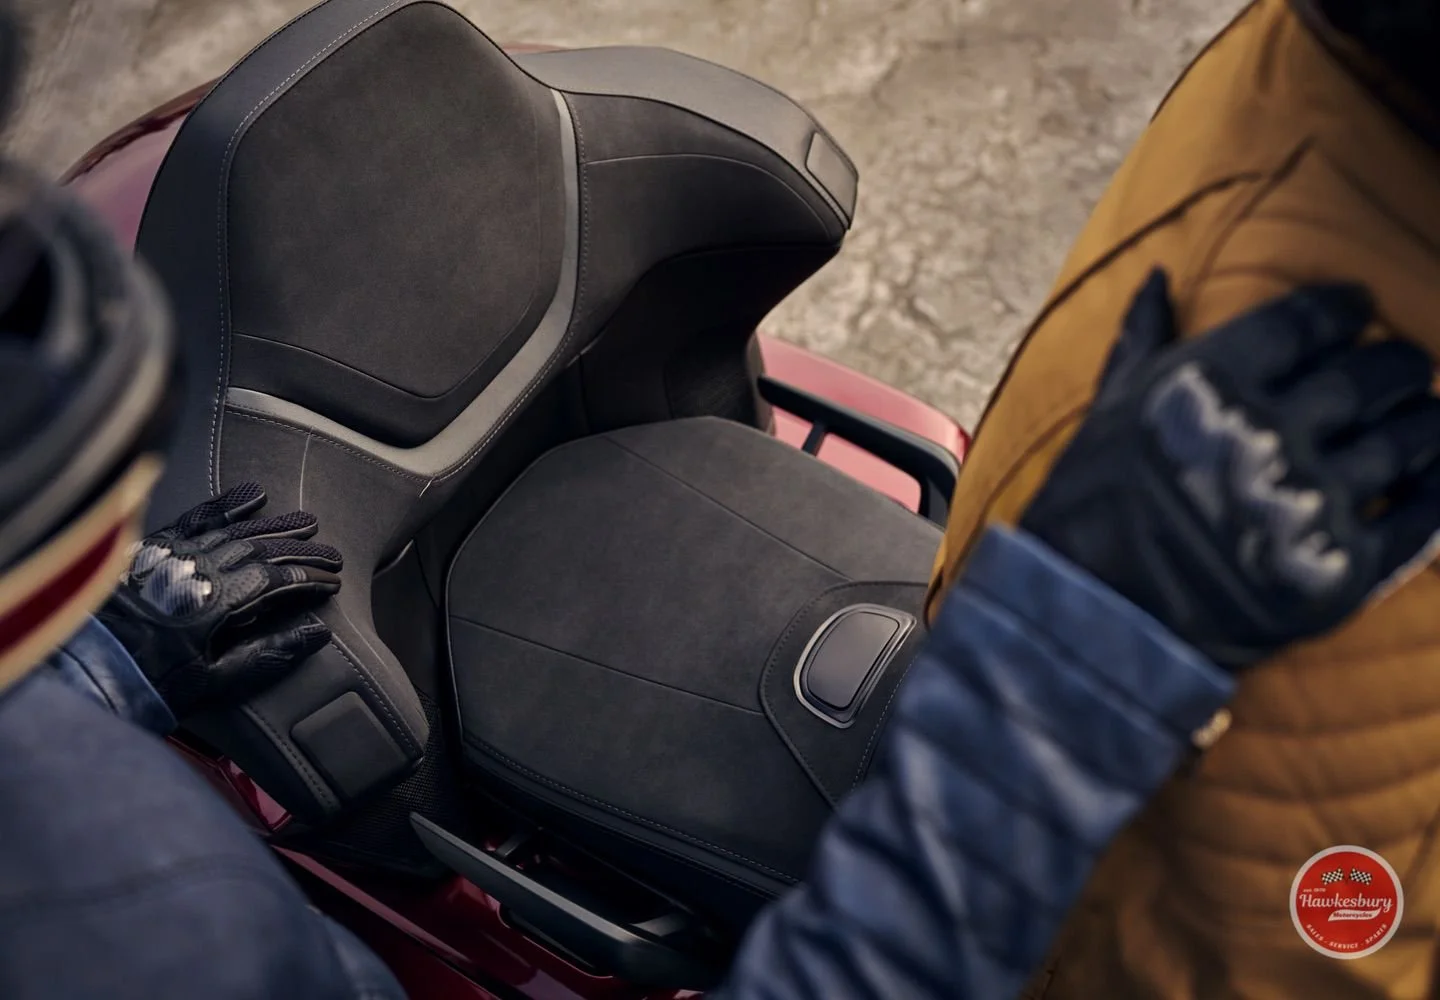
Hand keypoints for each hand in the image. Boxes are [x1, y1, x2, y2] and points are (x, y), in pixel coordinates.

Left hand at [97, 483, 342, 716]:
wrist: (80, 673)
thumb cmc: (144, 684)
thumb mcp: (212, 682)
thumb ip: (266, 656)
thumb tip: (315, 634)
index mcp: (213, 604)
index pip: (275, 579)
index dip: (308, 579)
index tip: (332, 582)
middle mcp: (195, 570)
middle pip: (261, 549)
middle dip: (301, 551)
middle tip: (331, 554)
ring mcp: (173, 555)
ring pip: (235, 530)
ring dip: (275, 526)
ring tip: (305, 523)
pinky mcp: (152, 549)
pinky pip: (196, 517)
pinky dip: (225, 505)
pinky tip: (250, 496)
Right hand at [1020, 270, 1439, 671]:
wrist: (1093, 618)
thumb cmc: (1093, 507)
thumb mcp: (1110, 410)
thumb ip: (1144, 340)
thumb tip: (1158, 275)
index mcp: (1205, 386)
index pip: (1308, 320)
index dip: (1345, 308)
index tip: (1358, 308)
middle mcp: (1261, 437)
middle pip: (1371, 375)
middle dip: (1397, 365)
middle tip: (1402, 367)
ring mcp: (1304, 507)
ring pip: (1408, 441)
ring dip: (1426, 422)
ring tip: (1422, 418)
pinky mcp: (1334, 574)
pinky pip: (1419, 518)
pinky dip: (1436, 491)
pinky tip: (1432, 477)